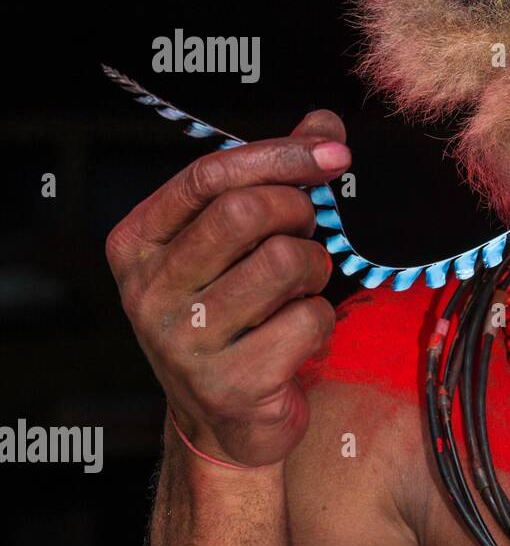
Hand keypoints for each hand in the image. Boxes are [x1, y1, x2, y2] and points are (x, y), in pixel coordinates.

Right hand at [107, 111, 349, 466]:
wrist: (225, 421)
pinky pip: (308, 320)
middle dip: (301, 215)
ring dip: (315, 271)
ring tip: (300, 291)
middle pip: (248, 212)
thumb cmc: (236, 314)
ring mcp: (185, 342)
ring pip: (286, 262)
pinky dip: (322, 322)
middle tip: (308, 236)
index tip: (335, 153)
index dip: (281, 155)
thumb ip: (275, 179)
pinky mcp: (230, 384)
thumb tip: (324, 124)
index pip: (209, 174)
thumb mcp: (237, 244)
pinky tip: (299, 339)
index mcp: (138, 243)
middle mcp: (149, 291)